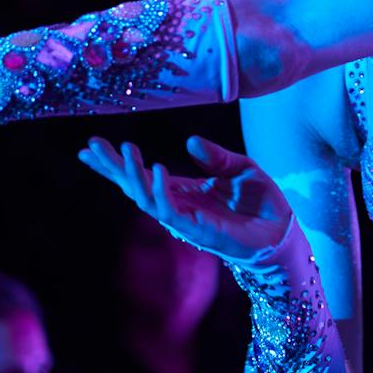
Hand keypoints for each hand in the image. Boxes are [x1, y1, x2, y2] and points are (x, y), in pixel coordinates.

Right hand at [78, 135, 293, 262]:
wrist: (283, 231)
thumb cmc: (262, 203)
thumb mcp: (240, 168)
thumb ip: (215, 156)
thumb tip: (189, 141)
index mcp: (184, 190)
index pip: (142, 175)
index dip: (116, 163)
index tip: (90, 147)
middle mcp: (178, 205)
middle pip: (134, 187)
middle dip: (111, 168)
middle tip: (89, 146)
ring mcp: (185, 219)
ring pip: (146, 199)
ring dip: (133, 174)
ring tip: (125, 149)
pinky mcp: (197, 230)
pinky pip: (170, 211)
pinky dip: (161, 189)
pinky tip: (156, 168)